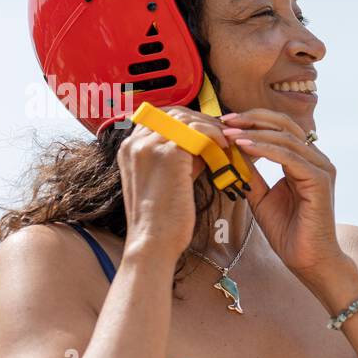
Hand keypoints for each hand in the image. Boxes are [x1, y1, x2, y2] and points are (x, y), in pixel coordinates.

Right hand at [118, 107, 227, 259]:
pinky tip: (223, 148)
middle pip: (174, 113)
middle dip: (202, 120)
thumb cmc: (162, 219)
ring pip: (186, 119)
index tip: (208, 131)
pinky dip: (214, 136)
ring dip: (211, 127)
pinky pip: (197, 132)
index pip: (161, 117)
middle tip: (223, 133)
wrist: (152, 243)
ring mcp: (148, 146)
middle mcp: (134, 143)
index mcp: (130, 148)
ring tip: (227, 141)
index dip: (188, 120)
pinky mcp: (167, 154)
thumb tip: (205, 144)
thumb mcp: (168, 179)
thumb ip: (182, 158)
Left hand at [218, 108, 347, 278]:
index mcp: (305, 161)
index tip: (224, 123)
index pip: (280, 128)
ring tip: (229, 133)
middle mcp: (316, 160)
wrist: (307, 260)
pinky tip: (244, 147)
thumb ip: (251, 173)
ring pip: (286, 138)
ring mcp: (321, 168)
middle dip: (252, 119)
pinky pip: (290, 157)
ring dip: (254, 133)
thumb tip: (231, 150)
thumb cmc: (288, 232)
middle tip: (224, 121)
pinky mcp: (320, 180)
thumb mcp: (260, 197)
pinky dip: (265, 149)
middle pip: (285, 125)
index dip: (252, 121)